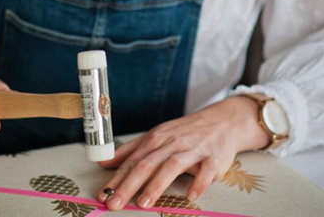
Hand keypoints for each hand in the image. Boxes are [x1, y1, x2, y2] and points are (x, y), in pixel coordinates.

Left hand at [96, 95, 269, 209]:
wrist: (221, 121)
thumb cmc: (183, 132)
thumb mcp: (154, 136)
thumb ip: (130, 151)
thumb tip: (103, 162)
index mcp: (154, 139)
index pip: (131, 161)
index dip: (116, 178)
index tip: (102, 195)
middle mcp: (171, 143)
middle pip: (146, 164)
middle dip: (128, 185)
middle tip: (114, 203)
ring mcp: (193, 150)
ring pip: (172, 166)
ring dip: (157, 185)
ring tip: (143, 203)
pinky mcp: (214, 158)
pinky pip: (206, 171)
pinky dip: (199, 183)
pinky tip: (190, 195)